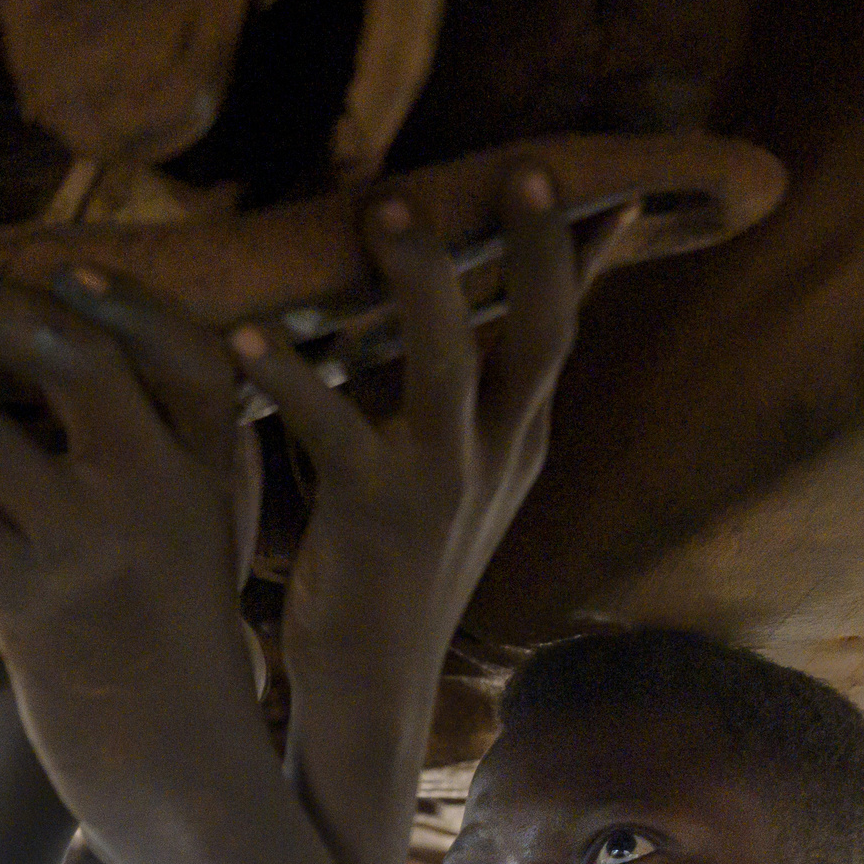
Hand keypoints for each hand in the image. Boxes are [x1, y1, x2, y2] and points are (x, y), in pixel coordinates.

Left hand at [0, 251, 268, 827]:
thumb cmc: (185, 652)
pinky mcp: (30, 605)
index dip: (123, 300)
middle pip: (74, 363)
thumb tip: (99, 374)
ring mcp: (93, 546)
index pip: (180, 352)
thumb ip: (177, 459)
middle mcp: (160, 493)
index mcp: (215, 470)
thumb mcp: (210, 541)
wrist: (187, 776)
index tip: (62, 261)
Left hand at [232, 166, 625, 716]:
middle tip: (523, 168)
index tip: (615, 186)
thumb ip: (457, 403)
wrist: (368, 694)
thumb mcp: (445, 484)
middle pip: (539, 336)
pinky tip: (248, 337)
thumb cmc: (389, 574)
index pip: (560, 333)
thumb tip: (457, 322)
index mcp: (514, 445)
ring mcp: (439, 489)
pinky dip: (291, 378)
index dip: (583, 259)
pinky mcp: (371, 519)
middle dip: (535, 249)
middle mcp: (494, 460)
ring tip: (382, 207)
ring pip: (446, 364)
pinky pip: (332, 429)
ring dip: (419, 280)